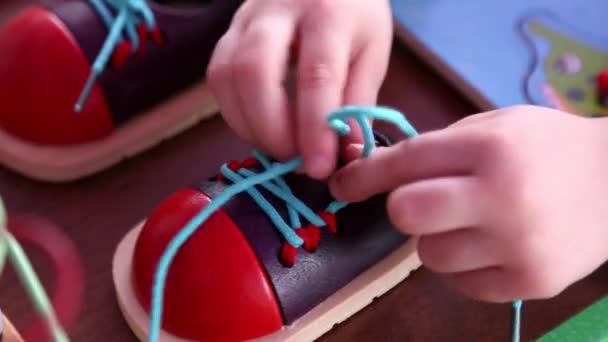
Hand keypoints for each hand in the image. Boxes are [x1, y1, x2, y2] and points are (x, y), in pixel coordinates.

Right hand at [207, 0, 392, 178]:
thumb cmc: (353, 15)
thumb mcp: (372, 52)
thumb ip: (357, 103)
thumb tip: (345, 155)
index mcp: (328, 12)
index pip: (316, 75)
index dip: (314, 128)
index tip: (318, 168)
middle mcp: (278, 9)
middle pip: (254, 72)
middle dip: (271, 129)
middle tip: (294, 159)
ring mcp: (245, 18)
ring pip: (226, 75)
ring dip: (248, 125)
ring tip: (278, 148)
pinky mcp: (228, 32)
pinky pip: (218, 77)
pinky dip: (235, 113)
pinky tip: (259, 128)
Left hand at [330, 105, 607, 301]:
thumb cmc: (544, 147)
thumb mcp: (493, 127)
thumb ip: (435, 148)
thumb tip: (372, 172)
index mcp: (490, 148)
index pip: (404, 163)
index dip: (362, 175)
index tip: (340, 184)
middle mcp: (502, 197)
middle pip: (405, 215)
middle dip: (402, 208)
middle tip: (423, 201)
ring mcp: (518, 246)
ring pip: (428, 256)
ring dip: (436, 239)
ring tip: (469, 223)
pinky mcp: (529, 283)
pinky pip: (460, 283)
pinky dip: (463, 265)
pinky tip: (489, 245)